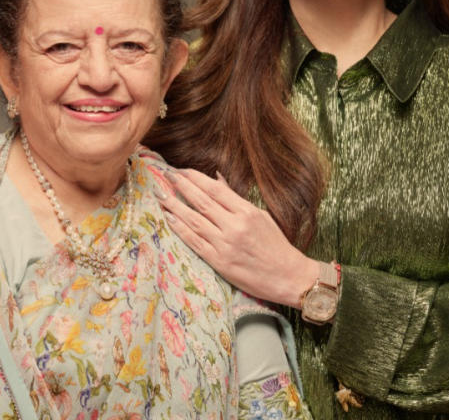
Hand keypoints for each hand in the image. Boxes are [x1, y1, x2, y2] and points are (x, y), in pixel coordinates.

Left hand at [156, 167, 320, 306]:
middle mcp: (234, 227)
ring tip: (160, 194)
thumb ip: (236, 199)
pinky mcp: (219, 262)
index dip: (195, 178)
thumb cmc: (276, 245)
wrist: (288, 277)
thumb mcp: (261, 216)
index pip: (215, 190)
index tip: (180, 171)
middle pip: (201, 202)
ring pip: (194, 221)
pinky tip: (168, 218)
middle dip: (181, 187)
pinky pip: (194, 242)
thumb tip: (216, 179)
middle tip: (164, 176)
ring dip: (174, 206)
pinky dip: (180, 229)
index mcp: (247, 212)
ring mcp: (225, 245)